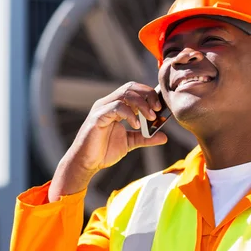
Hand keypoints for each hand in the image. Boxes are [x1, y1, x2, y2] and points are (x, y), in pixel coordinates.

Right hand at [48, 82, 166, 200]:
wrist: (86, 163)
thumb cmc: (103, 151)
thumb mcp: (130, 142)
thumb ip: (146, 137)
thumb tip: (164, 136)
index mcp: (115, 106)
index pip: (134, 89)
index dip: (148, 94)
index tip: (160, 106)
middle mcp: (108, 103)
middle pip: (130, 88)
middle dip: (147, 96)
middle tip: (157, 109)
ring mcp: (102, 108)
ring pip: (124, 95)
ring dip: (141, 105)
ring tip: (150, 118)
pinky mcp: (97, 117)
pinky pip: (116, 107)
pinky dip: (129, 114)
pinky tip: (135, 125)